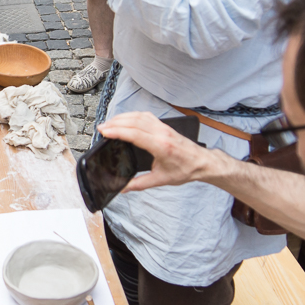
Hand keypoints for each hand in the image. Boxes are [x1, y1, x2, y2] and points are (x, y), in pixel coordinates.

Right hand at [97, 111, 213, 192]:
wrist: (202, 162)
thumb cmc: (185, 170)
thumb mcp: (161, 180)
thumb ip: (140, 184)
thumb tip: (123, 188)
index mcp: (161, 146)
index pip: (134, 134)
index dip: (117, 131)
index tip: (105, 131)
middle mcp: (162, 133)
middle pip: (134, 122)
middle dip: (115, 123)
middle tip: (102, 128)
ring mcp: (163, 127)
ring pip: (139, 116)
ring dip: (123, 117)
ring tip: (110, 123)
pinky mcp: (164, 126)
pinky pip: (146, 116)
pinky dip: (132, 116)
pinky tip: (126, 119)